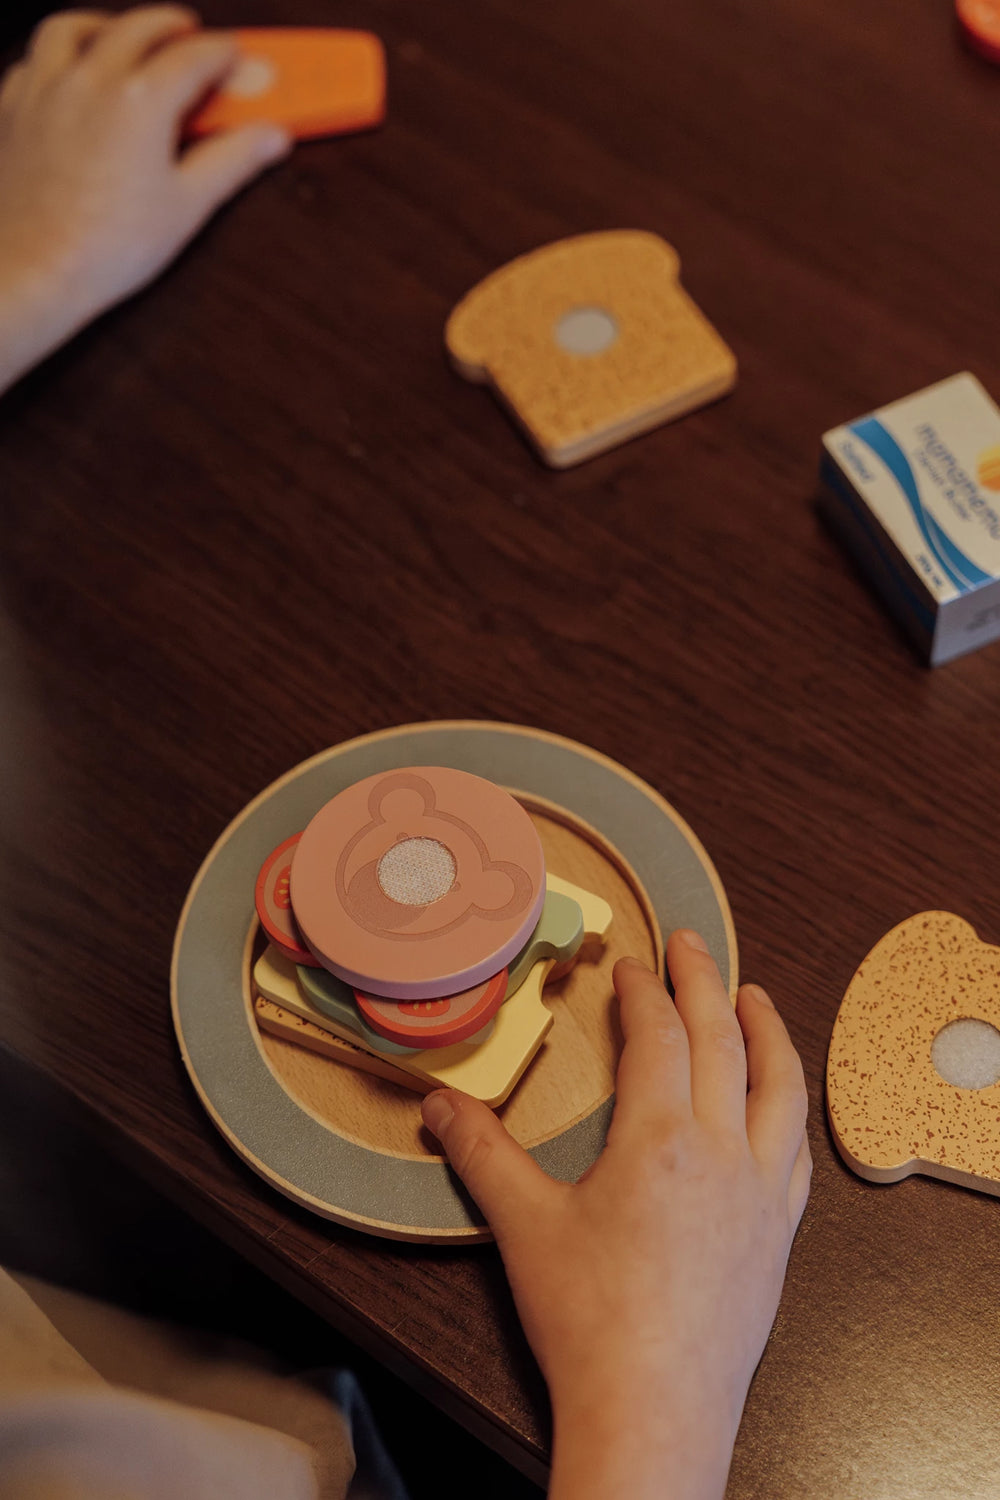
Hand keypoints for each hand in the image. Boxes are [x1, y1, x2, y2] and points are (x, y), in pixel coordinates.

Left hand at [0, 6, 290, 390]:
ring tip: (123, 37)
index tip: (236, 57)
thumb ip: (233, 161)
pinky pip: (32, 61)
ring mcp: (45, 90)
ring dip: (106, 24)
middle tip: (192, 34)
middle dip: (171, 25)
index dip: (223, 53)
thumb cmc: (108, 247)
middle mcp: (91, 79)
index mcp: (141, 99)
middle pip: (137, 27)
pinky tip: (69, 74)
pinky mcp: (12, 110)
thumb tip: (272, 136)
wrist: (35, 270)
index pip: (194, 56)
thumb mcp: (188, 206)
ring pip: (72, 28)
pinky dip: (56, 56)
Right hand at [422, 931, 810, 1499]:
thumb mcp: (523, 1227)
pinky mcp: (778, 1234)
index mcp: (659, 1140)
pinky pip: (796, 1150)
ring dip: (767, 1031)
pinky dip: (788, 1107)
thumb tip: (438, 1106)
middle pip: (722, 1041)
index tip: (628, 967)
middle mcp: (722, 1153)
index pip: (658, 1036)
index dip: (641, 991)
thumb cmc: (591, 1322)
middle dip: (703, 982)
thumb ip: (481, 1154)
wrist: (653, 1410)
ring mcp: (760, 1193)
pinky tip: (779, 1103)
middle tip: (689, 943)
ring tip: (755, 997)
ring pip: (778, 1088)